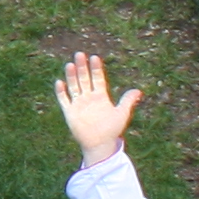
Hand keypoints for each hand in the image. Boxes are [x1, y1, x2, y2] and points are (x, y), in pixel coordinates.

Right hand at [55, 51, 143, 166]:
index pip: (97, 78)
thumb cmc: (112, 130)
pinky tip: (60, 82)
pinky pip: (64, 100)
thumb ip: (127, 101)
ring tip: (70, 64)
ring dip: (71, 76)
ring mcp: (78, 104)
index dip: (96, 68)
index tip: (95, 57)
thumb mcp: (122, 114)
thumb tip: (139, 91)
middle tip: (80, 54)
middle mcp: (89, 97)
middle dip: (82, 67)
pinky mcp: (70, 112)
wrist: (100, 144)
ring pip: (74, 86)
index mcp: (101, 96)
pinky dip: (61, 92)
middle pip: (84, 79)